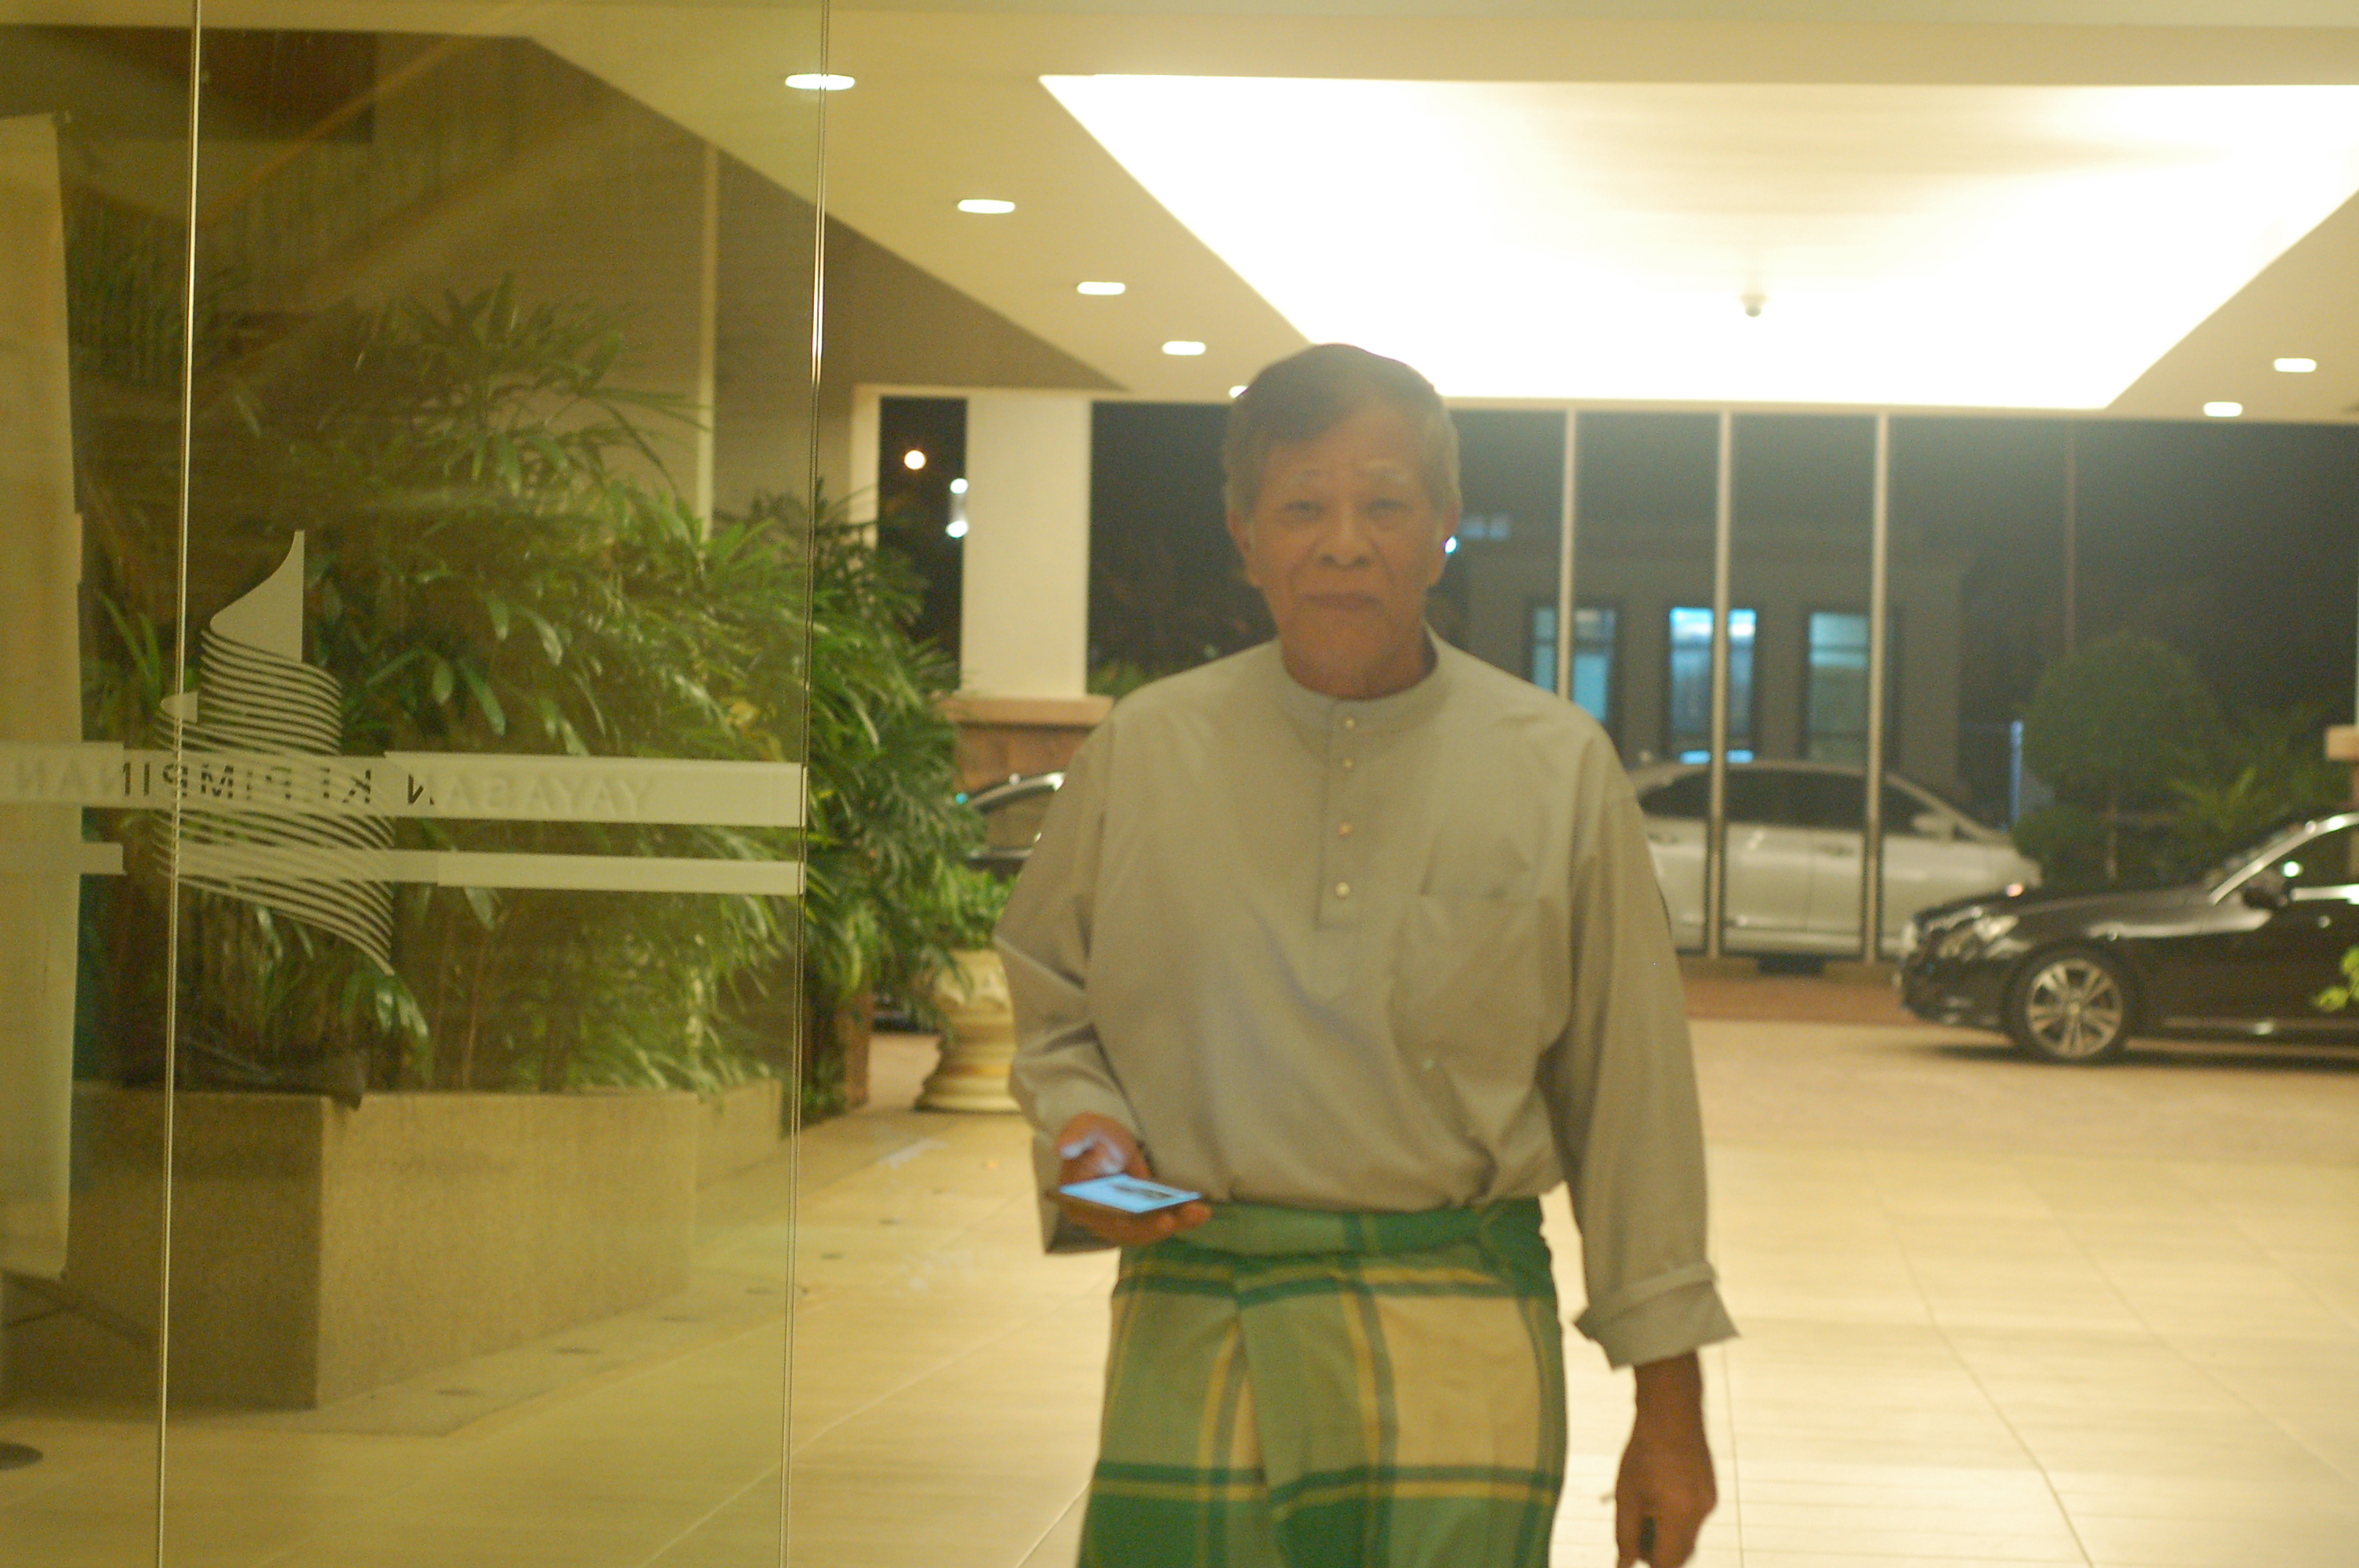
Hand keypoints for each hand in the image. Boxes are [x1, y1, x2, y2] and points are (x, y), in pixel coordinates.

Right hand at [1051, 1113, 1210, 1245]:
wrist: (1105, 1141)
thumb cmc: (1093, 1135)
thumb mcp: (1086, 1127)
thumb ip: (1076, 1136)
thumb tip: (1062, 1146)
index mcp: (1078, 1202)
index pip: (1105, 1221)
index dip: (1132, 1225)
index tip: (1162, 1219)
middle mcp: (1096, 1220)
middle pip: (1130, 1232)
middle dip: (1163, 1225)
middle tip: (1192, 1214)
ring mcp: (1117, 1222)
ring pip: (1146, 1231)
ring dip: (1176, 1224)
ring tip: (1201, 1212)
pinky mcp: (1135, 1219)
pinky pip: (1155, 1224)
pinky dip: (1177, 1219)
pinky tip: (1199, 1211)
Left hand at [1615, 1353, 1715, 1566]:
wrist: (1671, 1414)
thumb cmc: (1643, 1452)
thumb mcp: (1626, 1496)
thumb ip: (1625, 1536)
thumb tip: (1623, 1565)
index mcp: (1679, 1515)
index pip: (1668, 1564)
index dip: (1650, 1564)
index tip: (1633, 1554)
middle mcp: (1701, 1513)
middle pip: (1682, 1555)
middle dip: (1659, 1554)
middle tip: (1633, 1536)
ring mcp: (1709, 1503)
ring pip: (1689, 1538)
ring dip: (1667, 1538)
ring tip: (1643, 1513)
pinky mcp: (1711, 1493)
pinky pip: (1694, 1519)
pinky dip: (1676, 1520)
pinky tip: (1657, 1497)